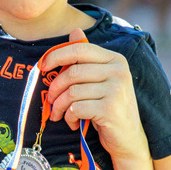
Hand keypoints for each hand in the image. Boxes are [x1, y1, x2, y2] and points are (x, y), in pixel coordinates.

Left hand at [42, 28, 148, 161]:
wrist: (128, 139)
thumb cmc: (109, 108)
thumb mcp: (100, 81)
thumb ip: (87, 58)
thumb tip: (75, 31)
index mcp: (115, 60)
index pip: (80, 49)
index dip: (56, 55)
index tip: (42, 67)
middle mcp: (119, 71)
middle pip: (73, 72)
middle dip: (55, 88)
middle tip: (50, 101)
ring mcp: (116, 90)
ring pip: (72, 92)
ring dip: (60, 106)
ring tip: (60, 114)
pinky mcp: (110, 109)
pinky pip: (76, 108)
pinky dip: (69, 117)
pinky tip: (73, 123)